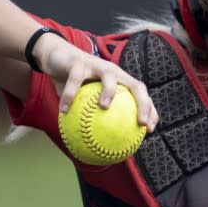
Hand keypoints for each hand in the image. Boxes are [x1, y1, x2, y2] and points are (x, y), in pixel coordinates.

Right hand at [34, 33, 158, 131]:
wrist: (56, 57)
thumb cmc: (75, 84)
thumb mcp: (85, 101)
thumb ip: (93, 119)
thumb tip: (94, 149)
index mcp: (120, 81)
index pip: (142, 95)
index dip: (150, 111)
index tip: (150, 130)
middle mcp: (114, 72)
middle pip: (136, 85)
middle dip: (143, 103)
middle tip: (141, 122)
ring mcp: (97, 65)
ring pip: (109, 76)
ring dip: (109, 91)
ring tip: (104, 108)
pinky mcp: (78, 62)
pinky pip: (74, 80)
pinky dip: (69, 95)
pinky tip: (64, 110)